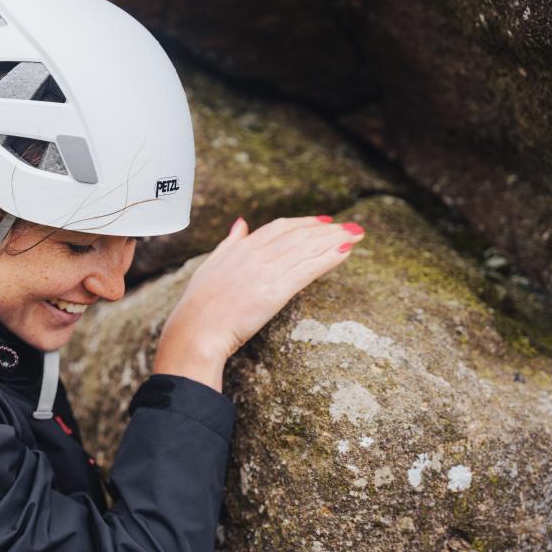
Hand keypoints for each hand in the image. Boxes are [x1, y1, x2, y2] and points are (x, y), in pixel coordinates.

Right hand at [158, 215, 364, 369]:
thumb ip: (229, 244)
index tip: (323, 222)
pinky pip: (308, 269)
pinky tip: (345, 253)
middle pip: (299, 235)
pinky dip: (328, 259)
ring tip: (355, 235)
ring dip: (335, 240)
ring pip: (307, 249)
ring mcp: (266, 272)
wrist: (196, 330)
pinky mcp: (275, 291)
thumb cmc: (199, 306)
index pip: (280, 228)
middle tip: (350, 227)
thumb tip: (241, 224)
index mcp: (241, 248)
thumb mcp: (211, 266)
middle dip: (328, 229)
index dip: (304, 223)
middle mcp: (256, 255)